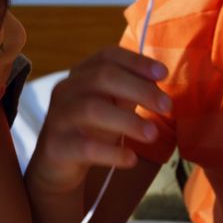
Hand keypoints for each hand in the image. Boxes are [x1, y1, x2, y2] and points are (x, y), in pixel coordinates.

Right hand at [26, 46, 170, 195]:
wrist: (55, 166)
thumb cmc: (88, 131)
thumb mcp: (110, 107)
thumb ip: (129, 91)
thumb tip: (158, 80)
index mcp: (80, 75)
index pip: (107, 56)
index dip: (136, 62)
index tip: (163, 73)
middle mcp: (66, 91)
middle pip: (102, 77)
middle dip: (140, 89)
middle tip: (167, 106)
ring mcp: (58, 118)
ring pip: (92, 109)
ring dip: (128, 120)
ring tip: (152, 134)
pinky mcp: (56, 147)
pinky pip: (86, 147)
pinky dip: (112, 152)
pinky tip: (131, 159)